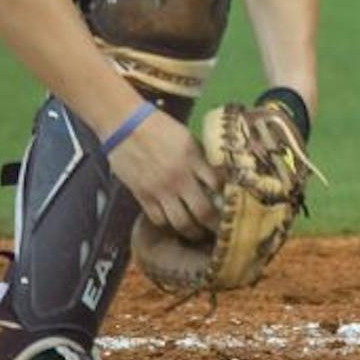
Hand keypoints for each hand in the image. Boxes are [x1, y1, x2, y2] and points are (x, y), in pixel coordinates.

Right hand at [108, 107, 222, 240]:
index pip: (218, 185)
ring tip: (198, 233)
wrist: (126, 126)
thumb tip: (215, 175)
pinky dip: (168, 224)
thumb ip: (200, 159)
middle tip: (221, 230)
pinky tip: (173, 223)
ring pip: (181, 222)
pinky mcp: (142, 196)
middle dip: (214, 224)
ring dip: (192, 231)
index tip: (232, 206)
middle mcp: (180, 178)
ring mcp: (160, 190)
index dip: (227, 198)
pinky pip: (158, 219)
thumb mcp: (188, 139)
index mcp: (194, 159)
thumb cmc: (160, 128)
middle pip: (203, 211)